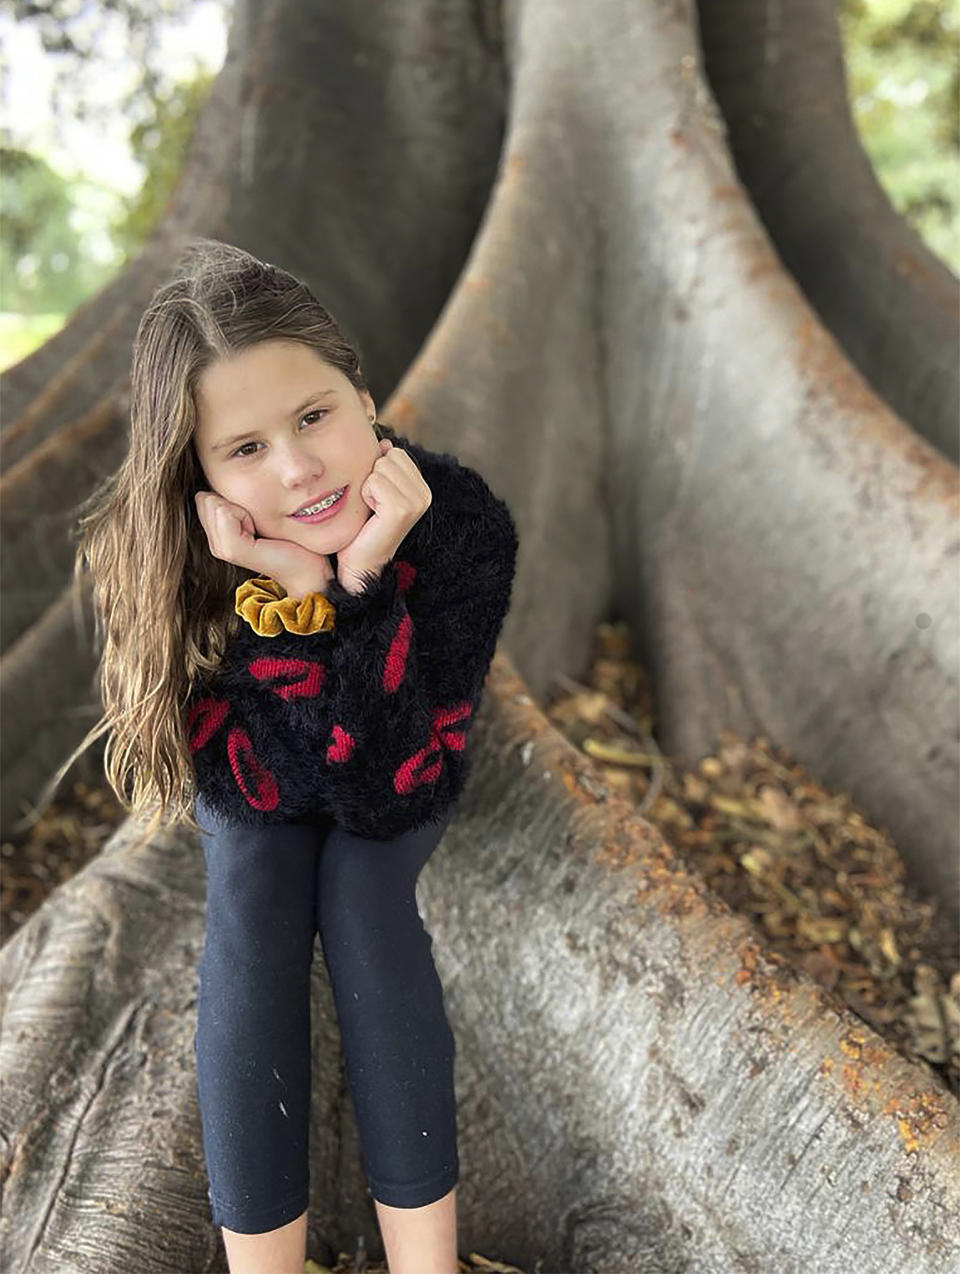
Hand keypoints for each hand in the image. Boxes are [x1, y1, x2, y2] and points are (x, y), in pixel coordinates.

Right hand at [194, 490, 334, 597]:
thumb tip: (207, 491)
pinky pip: (225, 512)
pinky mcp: (233, 550)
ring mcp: (222, 549)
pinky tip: (258, 531)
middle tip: (257, 524)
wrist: (305, 569)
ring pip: (215, 504)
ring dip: (242, 508)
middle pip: (206, 500)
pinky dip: (245, 515)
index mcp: (218, 535)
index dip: (231, 498)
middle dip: (234, 502)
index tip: (254, 517)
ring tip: (258, 529)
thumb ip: (232, 502)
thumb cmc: (288, 540)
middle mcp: (215, 544)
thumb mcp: (258, 515)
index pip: (204, 498)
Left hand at [335, 438, 431, 592]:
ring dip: (367, 486)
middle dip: (373, 476)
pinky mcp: (402, 510)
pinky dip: (365, 495)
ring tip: (372, 510)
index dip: (378, 471)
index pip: (395, 452)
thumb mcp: (376, 490)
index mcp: (422, 488)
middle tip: (374, 505)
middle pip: (389, 456)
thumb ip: (384, 465)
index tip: (378, 499)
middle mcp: (425, 494)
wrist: (360, 562)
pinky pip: (374, 482)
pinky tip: (371, 514)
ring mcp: (416, 502)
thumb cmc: (364, 526)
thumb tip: (384, 443)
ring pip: (381, 466)